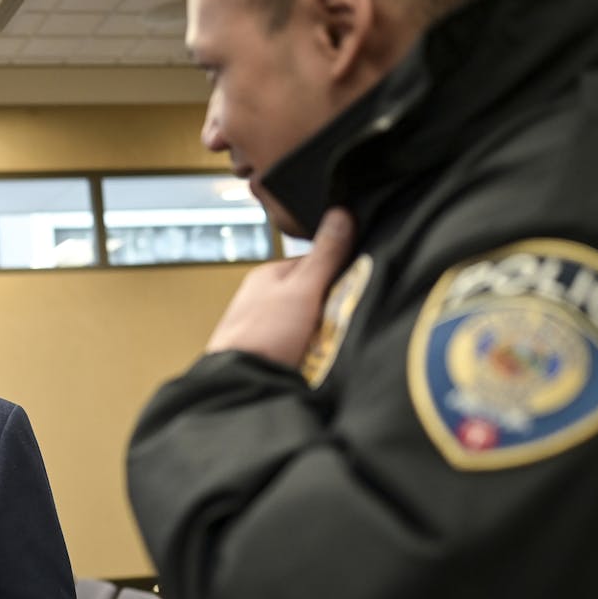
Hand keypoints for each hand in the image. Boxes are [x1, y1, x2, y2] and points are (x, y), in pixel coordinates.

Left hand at [205, 208, 356, 365]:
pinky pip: (301, 345)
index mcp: (267, 275)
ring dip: (322, 332)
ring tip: (326, 342)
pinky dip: (311, 350)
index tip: (355, 285)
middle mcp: (263, 298)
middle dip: (330, 307)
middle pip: (313, 294)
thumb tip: (340, 214)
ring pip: (308, 322)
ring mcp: (265, 326)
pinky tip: (314, 357)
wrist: (241, 384)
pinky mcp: (269, 351)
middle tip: (339, 319)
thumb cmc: (262, 336)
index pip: (315, 262)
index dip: (339, 273)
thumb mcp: (302, 288)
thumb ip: (324, 254)